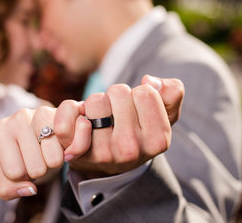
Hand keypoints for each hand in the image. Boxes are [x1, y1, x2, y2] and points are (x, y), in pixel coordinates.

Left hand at [0, 75, 183, 199]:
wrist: (109, 159)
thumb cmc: (137, 129)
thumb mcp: (163, 114)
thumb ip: (172, 92)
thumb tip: (150, 81)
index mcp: (158, 139)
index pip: (145, 92)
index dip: (138, 93)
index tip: (136, 108)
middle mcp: (132, 150)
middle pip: (118, 92)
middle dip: (116, 96)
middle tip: (116, 113)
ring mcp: (104, 153)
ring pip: (95, 100)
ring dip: (95, 103)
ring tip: (100, 119)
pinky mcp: (79, 152)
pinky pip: (69, 117)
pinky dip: (70, 111)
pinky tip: (80, 120)